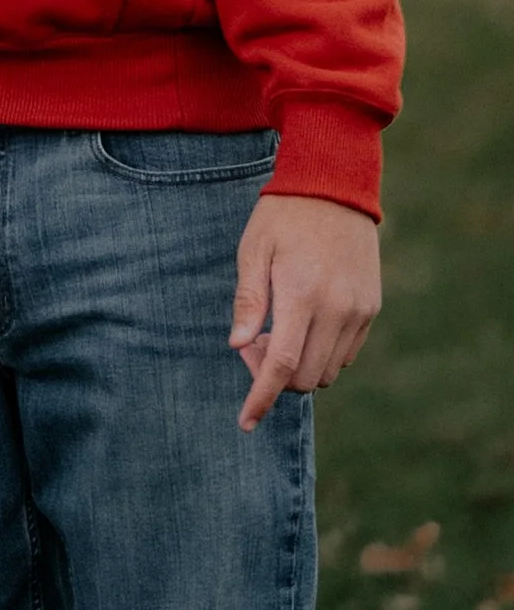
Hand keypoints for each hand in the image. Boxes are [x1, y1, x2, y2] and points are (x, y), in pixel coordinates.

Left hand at [229, 192, 380, 431]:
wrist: (334, 187)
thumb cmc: (281, 217)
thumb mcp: (252, 250)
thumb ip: (248, 300)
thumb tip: (238, 346)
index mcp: (302, 295)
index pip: (282, 364)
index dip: (261, 397)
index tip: (245, 421)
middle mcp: (337, 309)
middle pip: (306, 376)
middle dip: (274, 375)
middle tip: (252, 341)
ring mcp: (359, 311)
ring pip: (328, 370)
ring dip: (298, 366)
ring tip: (275, 327)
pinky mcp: (371, 308)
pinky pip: (345, 354)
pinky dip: (320, 354)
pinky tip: (301, 324)